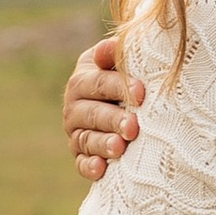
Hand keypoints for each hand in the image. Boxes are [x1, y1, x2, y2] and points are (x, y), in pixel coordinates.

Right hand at [64, 36, 141, 180]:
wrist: (127, 102)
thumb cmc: (129, 76)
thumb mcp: (120, 62)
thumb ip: (116, 54)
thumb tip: (112, 45)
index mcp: (83, 78)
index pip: (98, 82)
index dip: (120, 87)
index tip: (141, 95)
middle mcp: (74, 106)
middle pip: (92, 113)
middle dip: (113, 120)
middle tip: (133, 127)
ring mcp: (76, 132)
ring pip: (86, 139)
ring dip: (103, 144)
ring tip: (120, 148)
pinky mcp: (81, 155)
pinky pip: (81, 163)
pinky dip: (89, 167)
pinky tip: (101, 169)